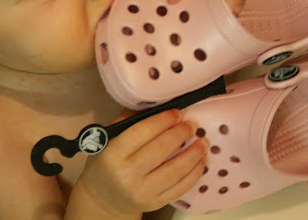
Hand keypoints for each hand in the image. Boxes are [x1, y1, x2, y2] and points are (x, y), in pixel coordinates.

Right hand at [71, 109, 207, 216]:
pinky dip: (194, 174)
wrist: (104, 198)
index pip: (141, 132)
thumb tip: (155, 103)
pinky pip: (180, 188)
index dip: (162, 120)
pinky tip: (200, 162)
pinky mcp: (155, 203)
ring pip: (174, 170)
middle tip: (192, 124)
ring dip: (193, 154)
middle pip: (160, 149)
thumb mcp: (108, 140)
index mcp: (112, 154)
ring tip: (203, 141)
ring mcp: (142, 191)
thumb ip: (128, 121)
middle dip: (180, 134)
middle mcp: (126, 174)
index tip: (177, 112)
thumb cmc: (106, 162)